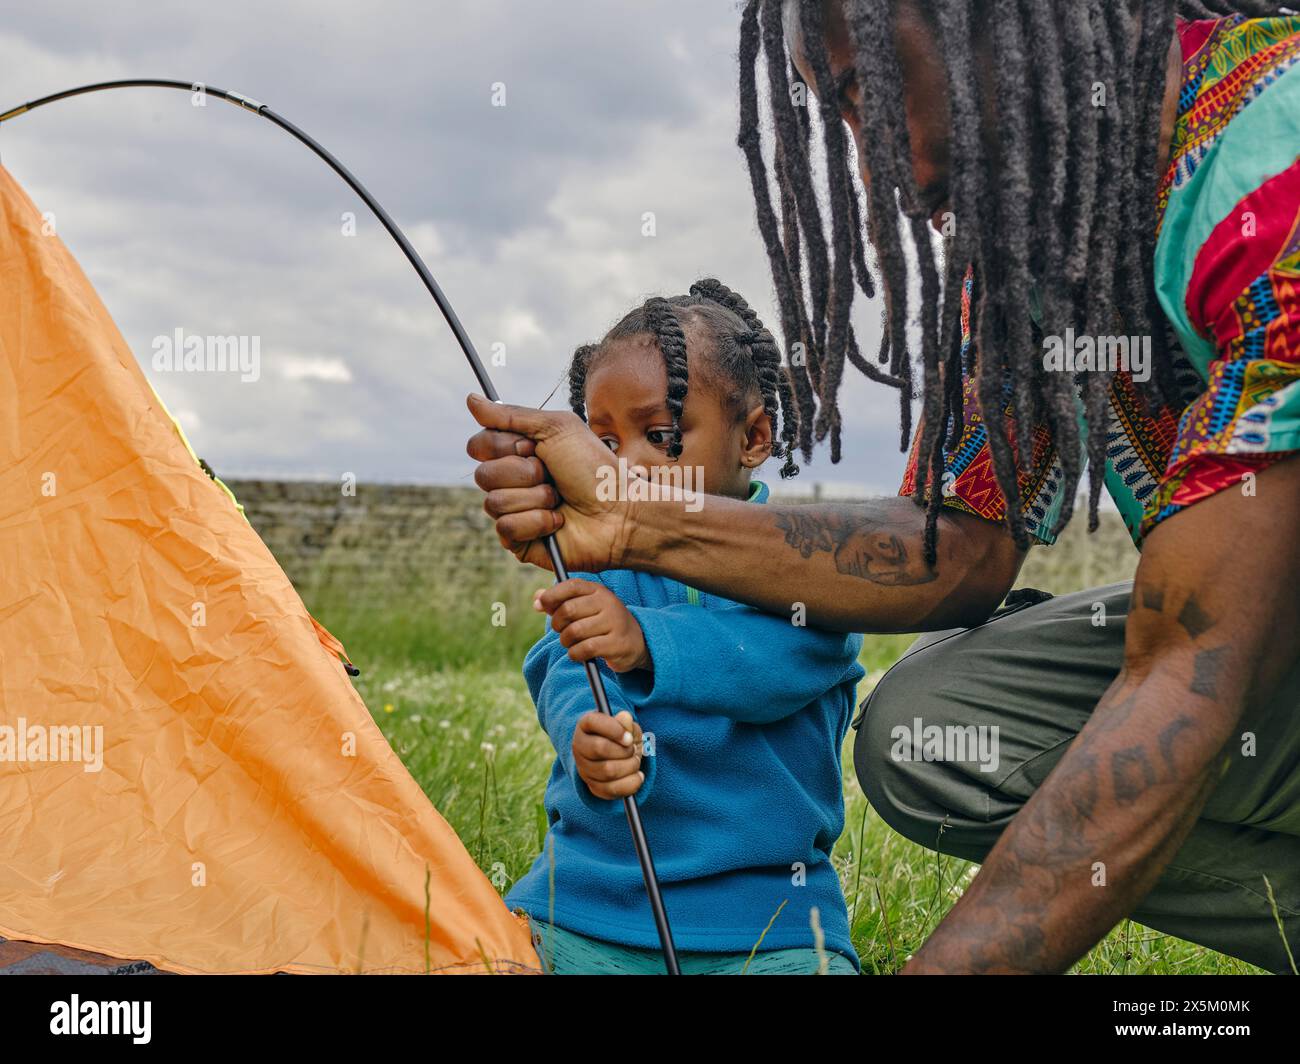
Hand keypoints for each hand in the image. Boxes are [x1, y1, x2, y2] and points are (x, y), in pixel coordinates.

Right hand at [466, 394, 634, 572]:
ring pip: (494, 503)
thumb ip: (511, 415)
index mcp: (517, 454)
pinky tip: (558, 522)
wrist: (619, 510)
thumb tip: (470, 399)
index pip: (478, 446)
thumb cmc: (594, 468)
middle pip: (482, 475)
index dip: (504, 447)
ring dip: (535, 498)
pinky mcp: (519, 542)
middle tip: (551, 475)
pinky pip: (506, 528)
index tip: (534, 448)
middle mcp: (512, 482)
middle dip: (523, 473)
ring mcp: (514, 512)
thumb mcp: (556, 428)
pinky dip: (536, 522)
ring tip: (559, 499)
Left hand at [534, 578, 650, 672]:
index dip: (552, 595)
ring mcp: (614, 622)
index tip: (542, 605)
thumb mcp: (584, 607)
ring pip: (574, 632)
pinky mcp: (617, 643)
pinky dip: (575, 654)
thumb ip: (559, 602)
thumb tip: (537, 600)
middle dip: (557, 624)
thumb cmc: (602, 623)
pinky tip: (579, 653)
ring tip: (571, 643)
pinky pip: (585, 649)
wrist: (637, 641)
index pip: (570, 586)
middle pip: (568, 610)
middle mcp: (608, 603)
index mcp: (598, 590)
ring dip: (566, 641)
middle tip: (561, 631)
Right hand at [572, 709, 644, 799]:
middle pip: (600, 748)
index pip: (593, 722)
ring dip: (630, 766)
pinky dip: (631, 783)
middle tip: (633, 750)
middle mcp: (579, 746)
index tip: (630, 738)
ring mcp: (584, 768)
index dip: (615, 729)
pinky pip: (612, 789)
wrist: (619, 758)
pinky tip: (638, 776)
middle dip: (624, 750)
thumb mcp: (627, 727)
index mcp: (585, 725)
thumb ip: (626, 724)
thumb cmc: (623, 738)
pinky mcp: (593, 787)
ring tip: (635, 761)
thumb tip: (625, 717)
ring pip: (607, 771)